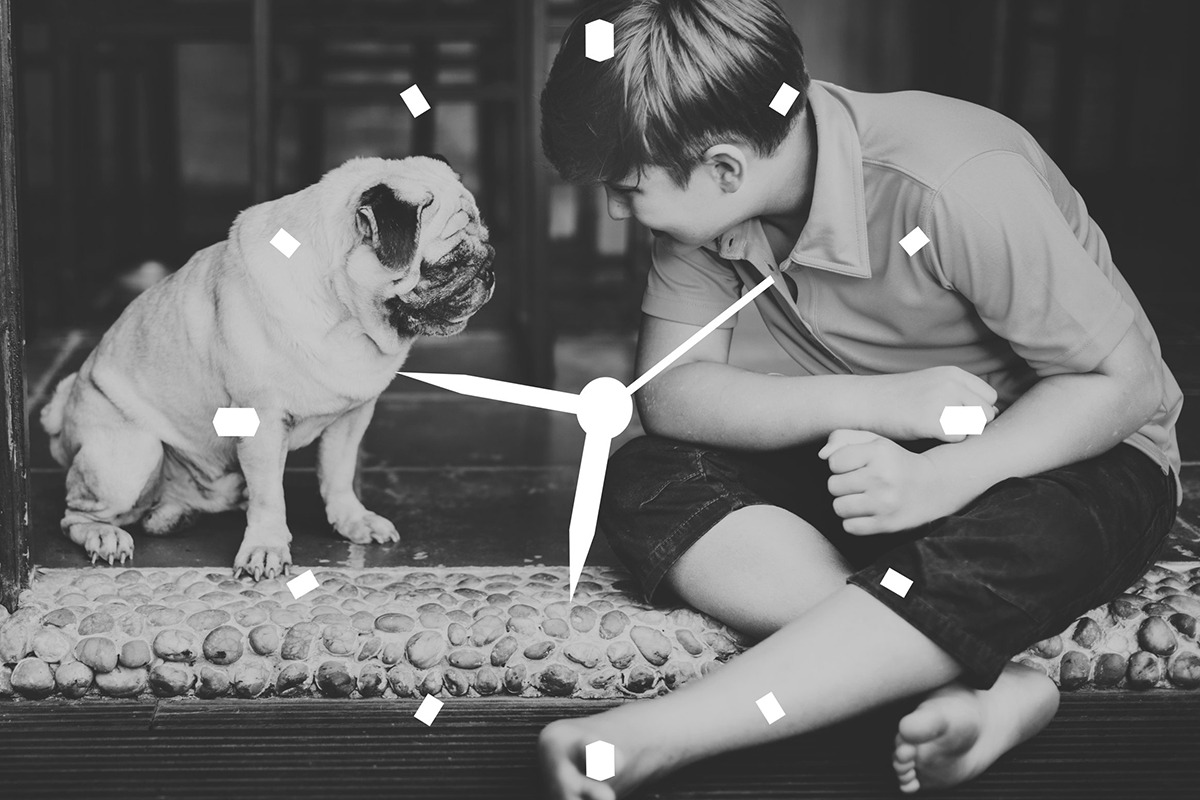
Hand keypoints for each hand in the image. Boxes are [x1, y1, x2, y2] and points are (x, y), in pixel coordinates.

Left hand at [819, 429, 965, 534]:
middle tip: (860, 483)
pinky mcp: (887, 524)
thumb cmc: (895, 461)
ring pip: (839, 507)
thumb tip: (821, 455)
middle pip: (833, 485)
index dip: (840, 464)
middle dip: (842, 484)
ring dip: (846, 503)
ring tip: (861, 498)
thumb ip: (843, 438)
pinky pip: (850, 527)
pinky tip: (866, 512)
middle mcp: (883, 476)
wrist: (933, 486)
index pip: (834, 462)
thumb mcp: (874, 441)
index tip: (855, 466)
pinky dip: (853, 521)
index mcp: (879, 452)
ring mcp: (885, 502)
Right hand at [870, 367, 998, 441]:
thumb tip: (991, 412)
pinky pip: (959, 437)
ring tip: (940, 432)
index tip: (959, 418)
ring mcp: (942, 401)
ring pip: (976, 426)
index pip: (989, 396)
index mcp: (953, 373)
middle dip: (973, 424)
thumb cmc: (897, 398)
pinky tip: (930, 436)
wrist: (865, 401)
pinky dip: (947, 441)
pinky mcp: (932, 421)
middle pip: (987, 413)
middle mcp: (951, 384)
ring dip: (962, 433)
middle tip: (950, 428)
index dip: (978, 410)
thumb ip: (959, 392)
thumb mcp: (931, 383)